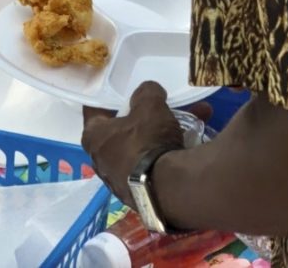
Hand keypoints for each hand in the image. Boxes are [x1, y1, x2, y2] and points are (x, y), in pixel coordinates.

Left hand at [82, 81, 190, 207]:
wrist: (170, 189)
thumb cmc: (148, 141)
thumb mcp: (150, 105)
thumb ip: (146, 93)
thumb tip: (147, 92)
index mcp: (94, 138)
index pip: (93, 114)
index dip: (107, 102)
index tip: (120, 94)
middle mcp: (102, 163)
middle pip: (120, 134)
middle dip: (141, 120)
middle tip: (157, 110)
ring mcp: (121, 183)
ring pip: (143, 150)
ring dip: (163, 135)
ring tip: (192, 121)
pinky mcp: (141, 196)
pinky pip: (155, 167)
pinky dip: (170, 155)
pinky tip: (194, 144)